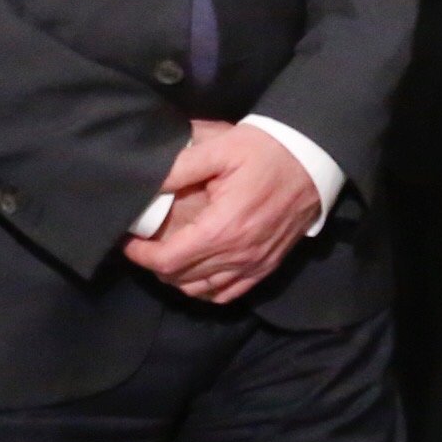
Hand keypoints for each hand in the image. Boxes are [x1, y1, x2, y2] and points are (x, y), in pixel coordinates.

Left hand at [124, 121, 322, 302]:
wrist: (313, 159)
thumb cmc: (266, 150)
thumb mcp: (221, 148)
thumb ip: (181, 167)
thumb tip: (148, 183)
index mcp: (223, 228)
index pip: (169, 260)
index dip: (142, 256)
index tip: (129, 242)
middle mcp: (238, 254)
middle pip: (182, 279)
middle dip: (156, 266)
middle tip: (144, 246)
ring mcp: (255, 264)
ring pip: (203, 291)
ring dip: (179, 280)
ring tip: (166, 257)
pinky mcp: (267, 266)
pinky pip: (229, 293)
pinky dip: (207, 290)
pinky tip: (198, 274)